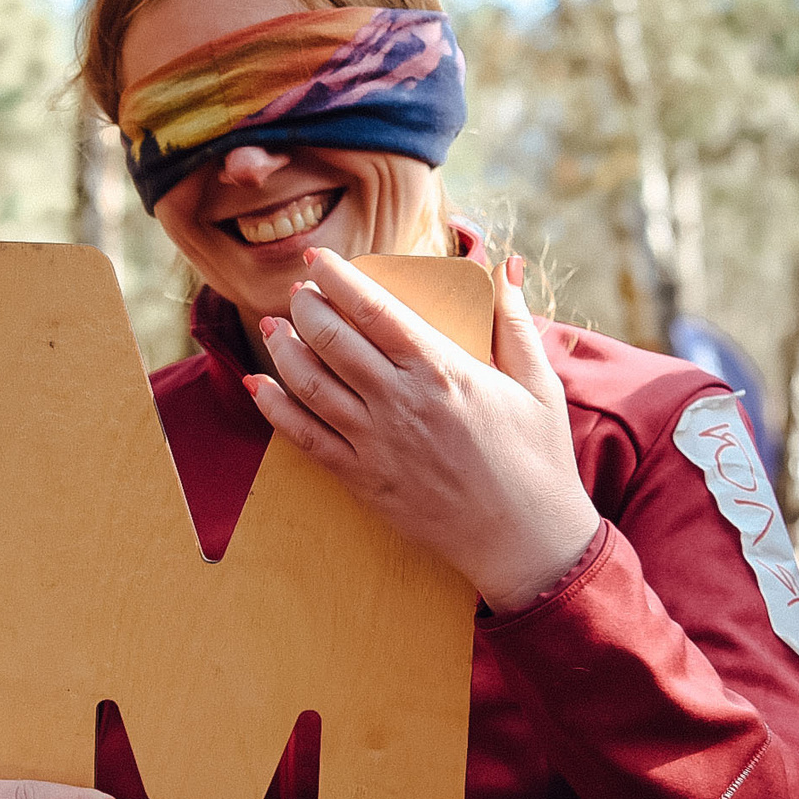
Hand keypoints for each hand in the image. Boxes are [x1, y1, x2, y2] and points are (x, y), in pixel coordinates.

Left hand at [248, 249, 600, 614]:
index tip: (317, 257)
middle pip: (332, 339)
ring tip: (274, 327)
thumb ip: (515, 322)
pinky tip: (258, 385)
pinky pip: (303, 438)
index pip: (374, 309)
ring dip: (284, 349)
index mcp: (442, 370)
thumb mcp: (540, 384)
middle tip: (298, 292)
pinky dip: (273, 408)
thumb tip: (507, 266)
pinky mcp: (361, 480)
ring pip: (309, 384)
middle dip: (305, 307)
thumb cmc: (538, 460)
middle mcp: (400, 402)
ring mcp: (375, 443)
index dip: (337, 278)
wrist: (526, 541)